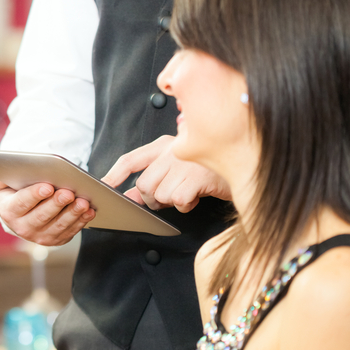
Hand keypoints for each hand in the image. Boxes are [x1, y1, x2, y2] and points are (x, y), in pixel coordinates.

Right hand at [0, 173, 94, 245]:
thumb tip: (14, 162)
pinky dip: (81, 221)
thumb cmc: (11, 188)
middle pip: (42, 216)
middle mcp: (23, 227)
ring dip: (72, 214)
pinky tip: (89, 211)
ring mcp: (40, 236)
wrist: (18, 210)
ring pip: (58, 226)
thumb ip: (4, 169)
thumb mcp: (0, 178)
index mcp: (8, 210)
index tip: (48, 187)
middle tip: (69, 193)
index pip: (21, 203)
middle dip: (57, 204)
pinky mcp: (56, 239)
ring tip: (83, 202)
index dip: (34, 195)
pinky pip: (70, 231)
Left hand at [101, 136, 229, 212]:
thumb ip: (155, 179)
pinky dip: (186, 205)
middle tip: (171, 196)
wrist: (246, 161)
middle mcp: (171, 151)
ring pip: (159, 195)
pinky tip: (197, 196)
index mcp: (164, 145)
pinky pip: (178, 201)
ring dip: (171, 202)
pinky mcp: (195, 177)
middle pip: (143, 185)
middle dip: (153, 199)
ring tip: (187, 193)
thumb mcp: (179, 168)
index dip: (114, 175)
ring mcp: (183, 163)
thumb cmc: (210, 167)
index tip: (103, 187)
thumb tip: (130, 197)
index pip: (130, 159)